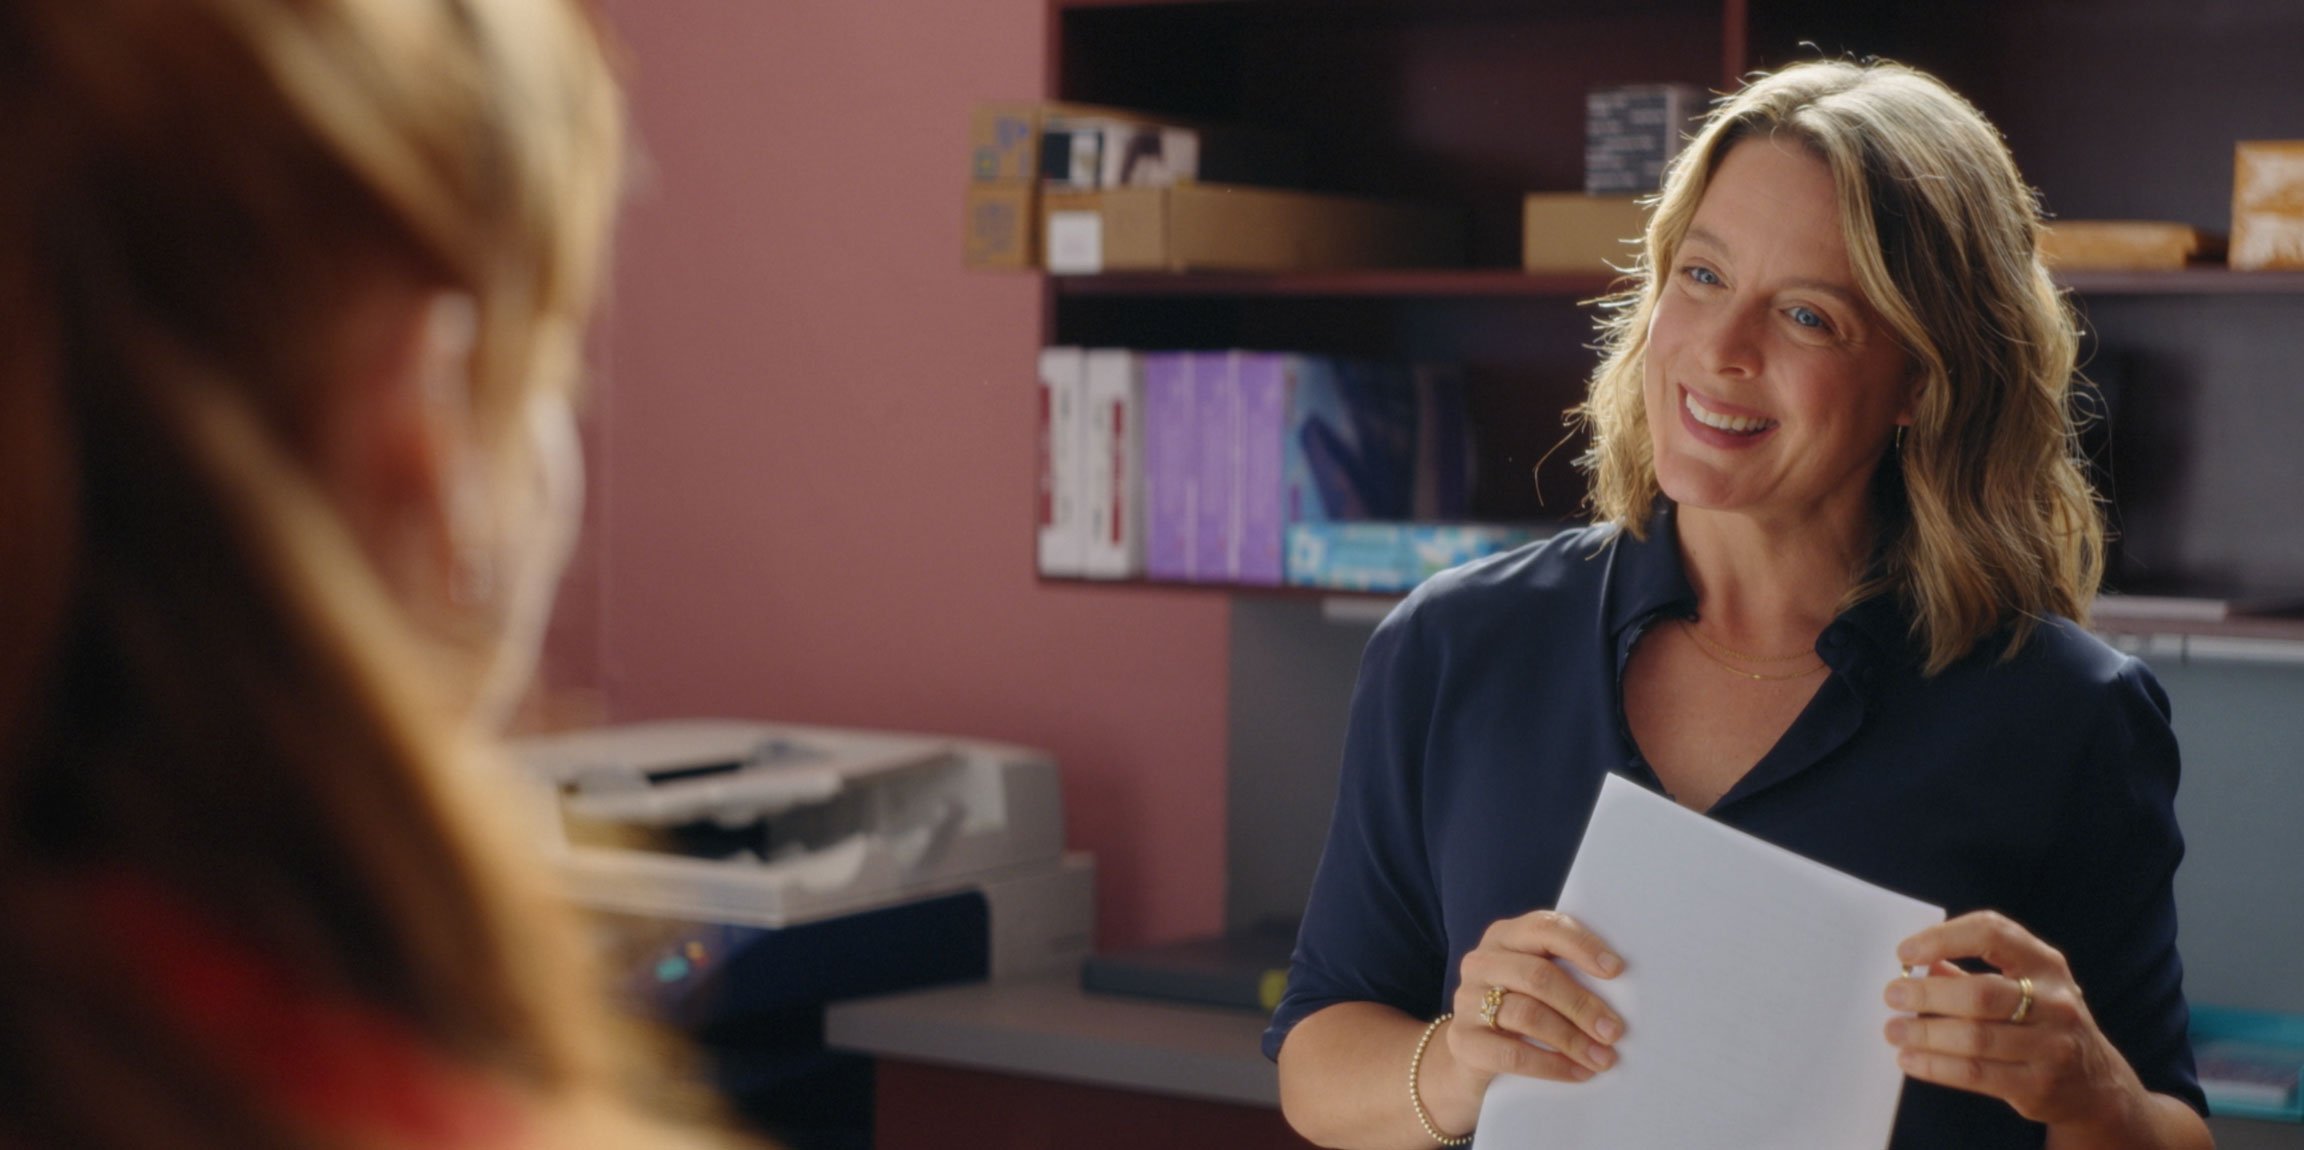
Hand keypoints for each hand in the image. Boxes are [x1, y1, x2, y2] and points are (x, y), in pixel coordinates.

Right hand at [1445, 910, 1627, 1093]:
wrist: (1473, 1053)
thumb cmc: (1520, 1009)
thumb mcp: (1535, 983)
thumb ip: (1564, 973)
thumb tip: (1624, 993)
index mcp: (1505, 936)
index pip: (1544, 928)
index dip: (1582, 946)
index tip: (1616, 970)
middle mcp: (1481, 962)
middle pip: (1537, 976)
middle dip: (1582, 1004)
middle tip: (1614, 1031)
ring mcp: (1467, 1001)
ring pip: (1527, 1014)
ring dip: (1572, 1039)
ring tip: (1602, 1057)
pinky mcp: (1464, 1041)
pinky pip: (1512, 1054)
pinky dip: (1551, 1065)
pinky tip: (1578, 1072)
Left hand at [1885, 911, 2148, 1129]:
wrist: (2095, 1082)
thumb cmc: (2042, 1021)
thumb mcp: (2021, 985)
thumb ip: (1968, 972)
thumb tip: (1911, 965)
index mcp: (2045, 963)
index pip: (1992, 934)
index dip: (1944, 938)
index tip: (1905, 952)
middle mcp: (2054, 1001)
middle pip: (1980, 994)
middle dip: (1927, 994)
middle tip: (1892, 995)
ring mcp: (2051, 1046)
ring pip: (1974, 1039)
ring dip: (1925, 1033)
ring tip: (1894, 1030)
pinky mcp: (2038, 1085)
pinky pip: (1976, 1074)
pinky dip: (1935, 1066)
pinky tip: (1910, 1060)